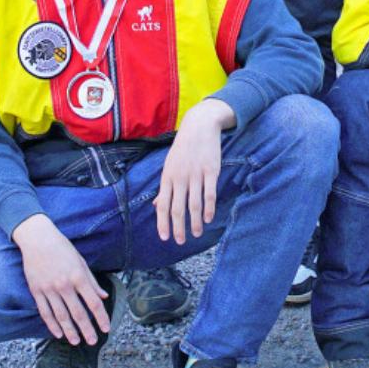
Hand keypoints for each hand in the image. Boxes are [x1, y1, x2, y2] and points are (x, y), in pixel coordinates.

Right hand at [13, 214, 110, 344]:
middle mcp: (64, 285)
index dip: (101, 317)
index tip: (106, 328)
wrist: (37, 239)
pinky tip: (58, 333)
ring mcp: (49, 289)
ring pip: (61, 316)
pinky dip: (52, 325)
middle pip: (78, 313)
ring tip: (76, 342)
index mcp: (78, 276)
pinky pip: (45, 312)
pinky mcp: (36, 291)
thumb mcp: (81, 261)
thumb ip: (92, 281)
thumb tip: (103, 296)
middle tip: (93, 342)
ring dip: (70, 331)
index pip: (93, 302)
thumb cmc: (62, 248)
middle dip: (87, 329)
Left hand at [155, 99, 234, 243]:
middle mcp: (180, 178)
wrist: (199, 126)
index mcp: (167, 177)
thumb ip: (164, 188)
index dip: (163, 223)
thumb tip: (157, 205)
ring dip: (196, 222)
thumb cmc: (183, 149)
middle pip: (178, 208)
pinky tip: (210, 218)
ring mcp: (196, 174)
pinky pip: (209, 193)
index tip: (165, 238)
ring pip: (194, 204)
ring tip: (197, 234)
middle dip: (178, 227)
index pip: (163, 205)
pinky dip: (209, 208)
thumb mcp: (169, 166)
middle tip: (180, 241)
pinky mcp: (211, 170)